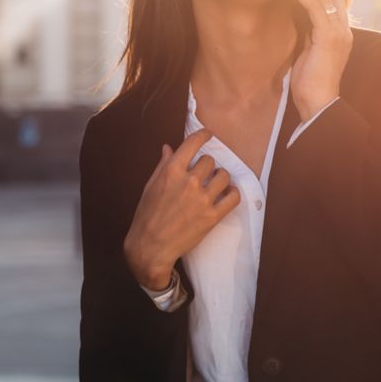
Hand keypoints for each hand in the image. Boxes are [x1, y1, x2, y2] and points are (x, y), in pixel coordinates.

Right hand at [122, 129, 238, 288]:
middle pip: (210, 161)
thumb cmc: (147, 215)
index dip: (203, 136)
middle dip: (207, 166)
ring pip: (224, 176)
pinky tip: (226, 195)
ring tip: (214, 185)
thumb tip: (169, 147)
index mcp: (172, 171)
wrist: (150, 246)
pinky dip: (232, 193)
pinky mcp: (212, 216)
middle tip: (202, 175)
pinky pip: (233, 197)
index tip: (208, 135)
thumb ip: (163, 165)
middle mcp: (189, 182)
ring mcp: (202, 199)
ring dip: (220, 179)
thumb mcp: (150, 186)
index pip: (194, 143)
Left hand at [283, 0, 352, 120]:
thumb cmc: (310, 82)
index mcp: (341, 35)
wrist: (318, 102)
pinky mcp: (328, 37)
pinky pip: (315, 7)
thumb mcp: (310, 52)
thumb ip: (311, 35)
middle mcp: (344, 31)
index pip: (336, 3)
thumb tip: (303, 20)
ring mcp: (338, 33)